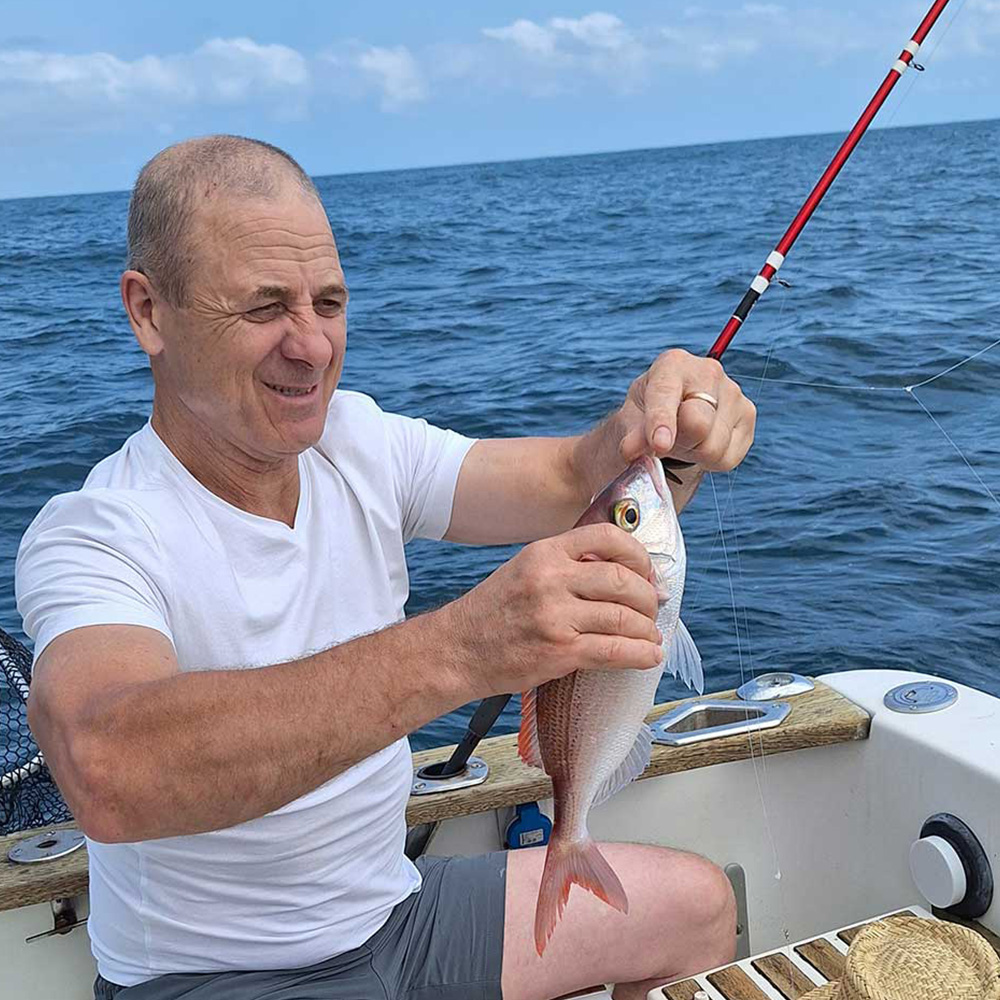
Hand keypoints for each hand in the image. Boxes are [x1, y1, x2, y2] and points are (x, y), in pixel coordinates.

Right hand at [446, 523, 662, 695]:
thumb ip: (567, 566)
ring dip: (647, 630)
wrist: (458, 649)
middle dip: (648, 598)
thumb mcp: (526, 570)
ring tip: (650, 637)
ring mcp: (556, 615)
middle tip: (653, 609)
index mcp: (545, 552)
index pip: (608, 537)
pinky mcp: (560, 650)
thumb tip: (620, 574)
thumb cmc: (494, 613)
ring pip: (625, 617)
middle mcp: (551, 578)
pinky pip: (615, 651)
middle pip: (624, 580)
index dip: (639, 555)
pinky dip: (640, 655)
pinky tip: (647, 657)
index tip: (647, 573)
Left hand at [618, 349, 755, 469]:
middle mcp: (709, 372)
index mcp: (672, 365)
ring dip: (692, 454)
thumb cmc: (648, 414)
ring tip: (682, 440)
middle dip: (677, 444)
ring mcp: (734, 393)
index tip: (659, 444)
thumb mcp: (631, 421)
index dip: (662, 421)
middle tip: (664, 443)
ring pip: (713, 447)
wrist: (672, 419)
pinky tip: (699, 444)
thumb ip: (631, 435)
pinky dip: (708, 461)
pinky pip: (727, 458)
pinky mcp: (748, 416)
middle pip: (697, 424)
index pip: (666, 394)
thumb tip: (631, 451)